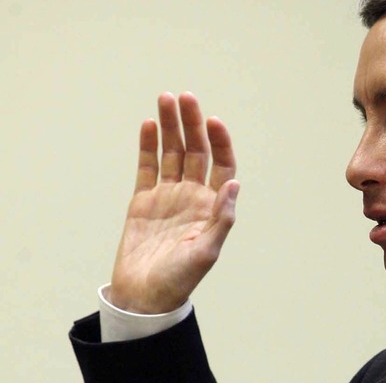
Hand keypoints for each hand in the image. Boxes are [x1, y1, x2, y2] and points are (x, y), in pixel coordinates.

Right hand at [108, 92, 238, 313]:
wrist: (144, 297)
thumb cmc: (180, 279)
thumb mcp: (207, 252)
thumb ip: (222, 219)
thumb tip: (234, 185)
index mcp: (212, 205)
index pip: (221, 165)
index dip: (220, 142)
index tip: (213, 121)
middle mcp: (192, 195)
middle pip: (196, 151)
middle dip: (191, 123)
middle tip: (185, 96)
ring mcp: (168, 196)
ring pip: (171, 153)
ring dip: (169, 127)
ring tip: (165, 99)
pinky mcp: (143, 201)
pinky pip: (147, 167)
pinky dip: (147, 146)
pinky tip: (148, 125)